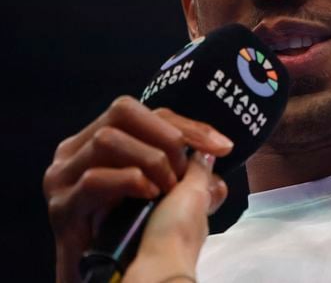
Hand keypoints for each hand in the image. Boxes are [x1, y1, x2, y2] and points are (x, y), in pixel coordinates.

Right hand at [43, 96, 233, 282]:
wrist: (130, 282)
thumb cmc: (150, 238)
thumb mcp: (180, 197)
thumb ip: (197, 171)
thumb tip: (216, 150)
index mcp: (105, 141)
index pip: (149, 113)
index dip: (188, 125)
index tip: (222, 147)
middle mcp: (77, 151)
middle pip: (122, 112)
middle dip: (165, 138)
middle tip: (182, 172)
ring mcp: (64, 178)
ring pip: (107, 139)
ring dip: (148, 161)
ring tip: (164, 188)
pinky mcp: (62, 207)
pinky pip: (94, 179)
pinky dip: (129, 182)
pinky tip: (149, 196)